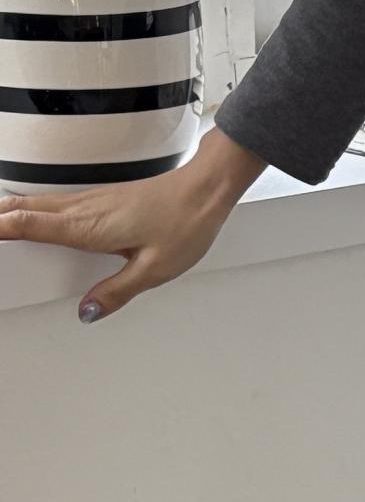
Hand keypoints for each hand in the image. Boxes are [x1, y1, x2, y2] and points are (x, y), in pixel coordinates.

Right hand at [0, 123, 265, 321]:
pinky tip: (32, 212)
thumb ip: (117, 291)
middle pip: (26, 210)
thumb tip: (87, 311)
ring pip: (38, 203)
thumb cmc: (186, 223)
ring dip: (11, 211)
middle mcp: (85, 208)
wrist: (206, 190)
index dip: (1, 228)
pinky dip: (33, 207)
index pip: (31, 225)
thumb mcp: (154, 270)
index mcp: (90, 226)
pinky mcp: (102, 197)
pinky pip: (56, 202)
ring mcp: (92, 199)